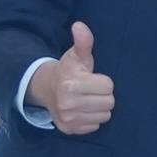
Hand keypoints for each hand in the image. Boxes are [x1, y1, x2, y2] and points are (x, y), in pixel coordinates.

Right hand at [34, 20, 115, 135]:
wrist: (47, 89)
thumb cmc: (68, 71)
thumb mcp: (77, 55)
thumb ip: (83, 42)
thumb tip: (79, 25)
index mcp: (71, 84)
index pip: (108, 86)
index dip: (102, 81)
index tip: (91, 78)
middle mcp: (68, 104)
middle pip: (109, 102)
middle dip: (103, 94)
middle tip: (90, 90)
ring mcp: (68, 119)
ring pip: (105, 116)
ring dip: (99, 107)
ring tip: (87, 99)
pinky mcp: (70, 130)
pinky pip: (96, 126)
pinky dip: (92, 118)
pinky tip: (83, 109)